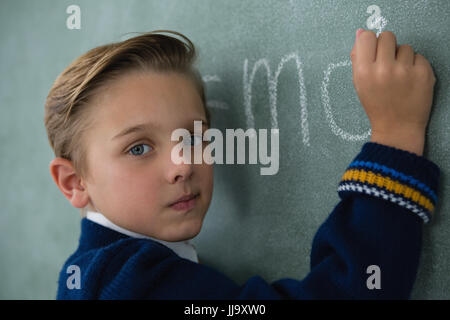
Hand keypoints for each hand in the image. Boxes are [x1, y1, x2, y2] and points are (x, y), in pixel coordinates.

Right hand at [350, 29, 435, 155]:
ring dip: (402, 58)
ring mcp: (405, 71)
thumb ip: (357, 58)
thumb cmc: (376, 105)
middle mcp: (384, 69)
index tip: (373, 51)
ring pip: (405, 47)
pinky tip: (410, 80)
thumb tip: (360, 33)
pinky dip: (415, 66)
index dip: (370, 42)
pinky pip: (419, 56)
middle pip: (387, 36)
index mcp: (364, 72)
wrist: (397, 128)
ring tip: (399, 75)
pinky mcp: (424, 73)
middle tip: (387, 63)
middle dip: (387, 47)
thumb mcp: (359, 84)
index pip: (367, 37)